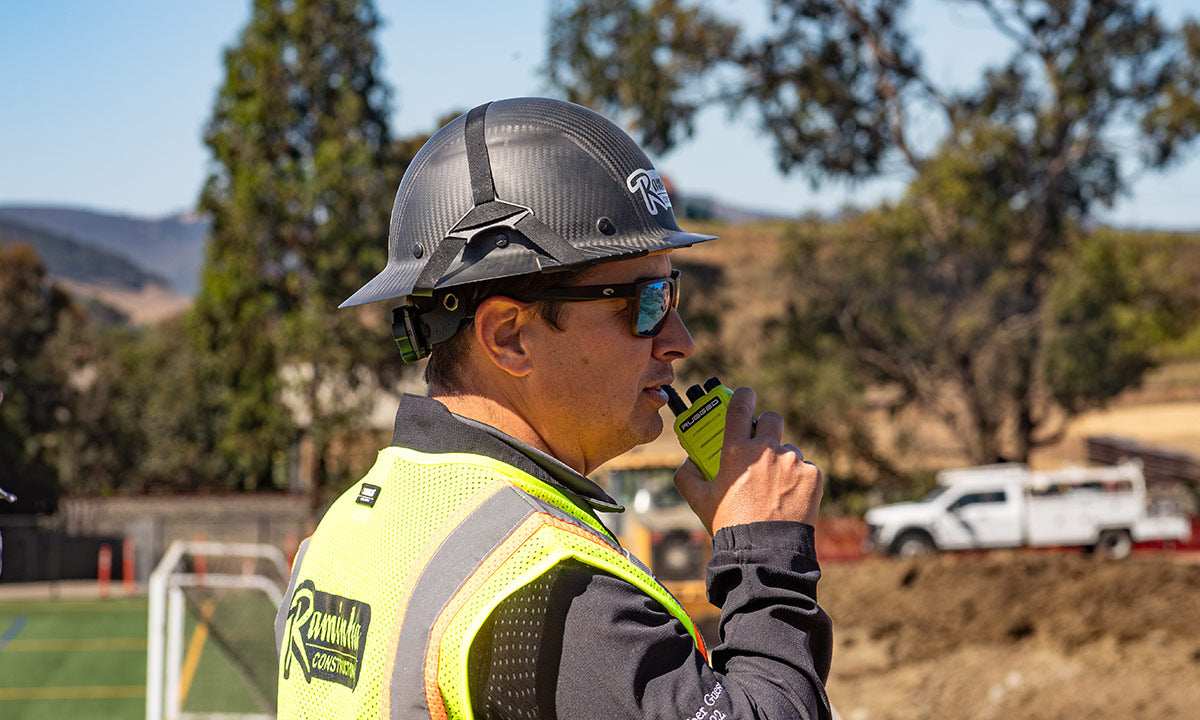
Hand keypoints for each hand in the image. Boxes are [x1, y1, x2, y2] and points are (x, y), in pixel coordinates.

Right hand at [674, 386, 822, 534]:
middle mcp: (766, 450)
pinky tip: (789, 499)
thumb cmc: (730, 525)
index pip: (739, 406)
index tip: (744, 396)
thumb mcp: (700, 501)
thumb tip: (688, 462)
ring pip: (788, 450)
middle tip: (761, 446)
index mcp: (737, 450)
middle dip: (767, 428)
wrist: (765, 551)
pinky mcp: (812, 475)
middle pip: (771, 419)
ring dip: (782, 462)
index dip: (742, 395)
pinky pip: (805, 469)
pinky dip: (799, 481)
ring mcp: (792, 461)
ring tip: (774, 489)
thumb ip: (687, 476)